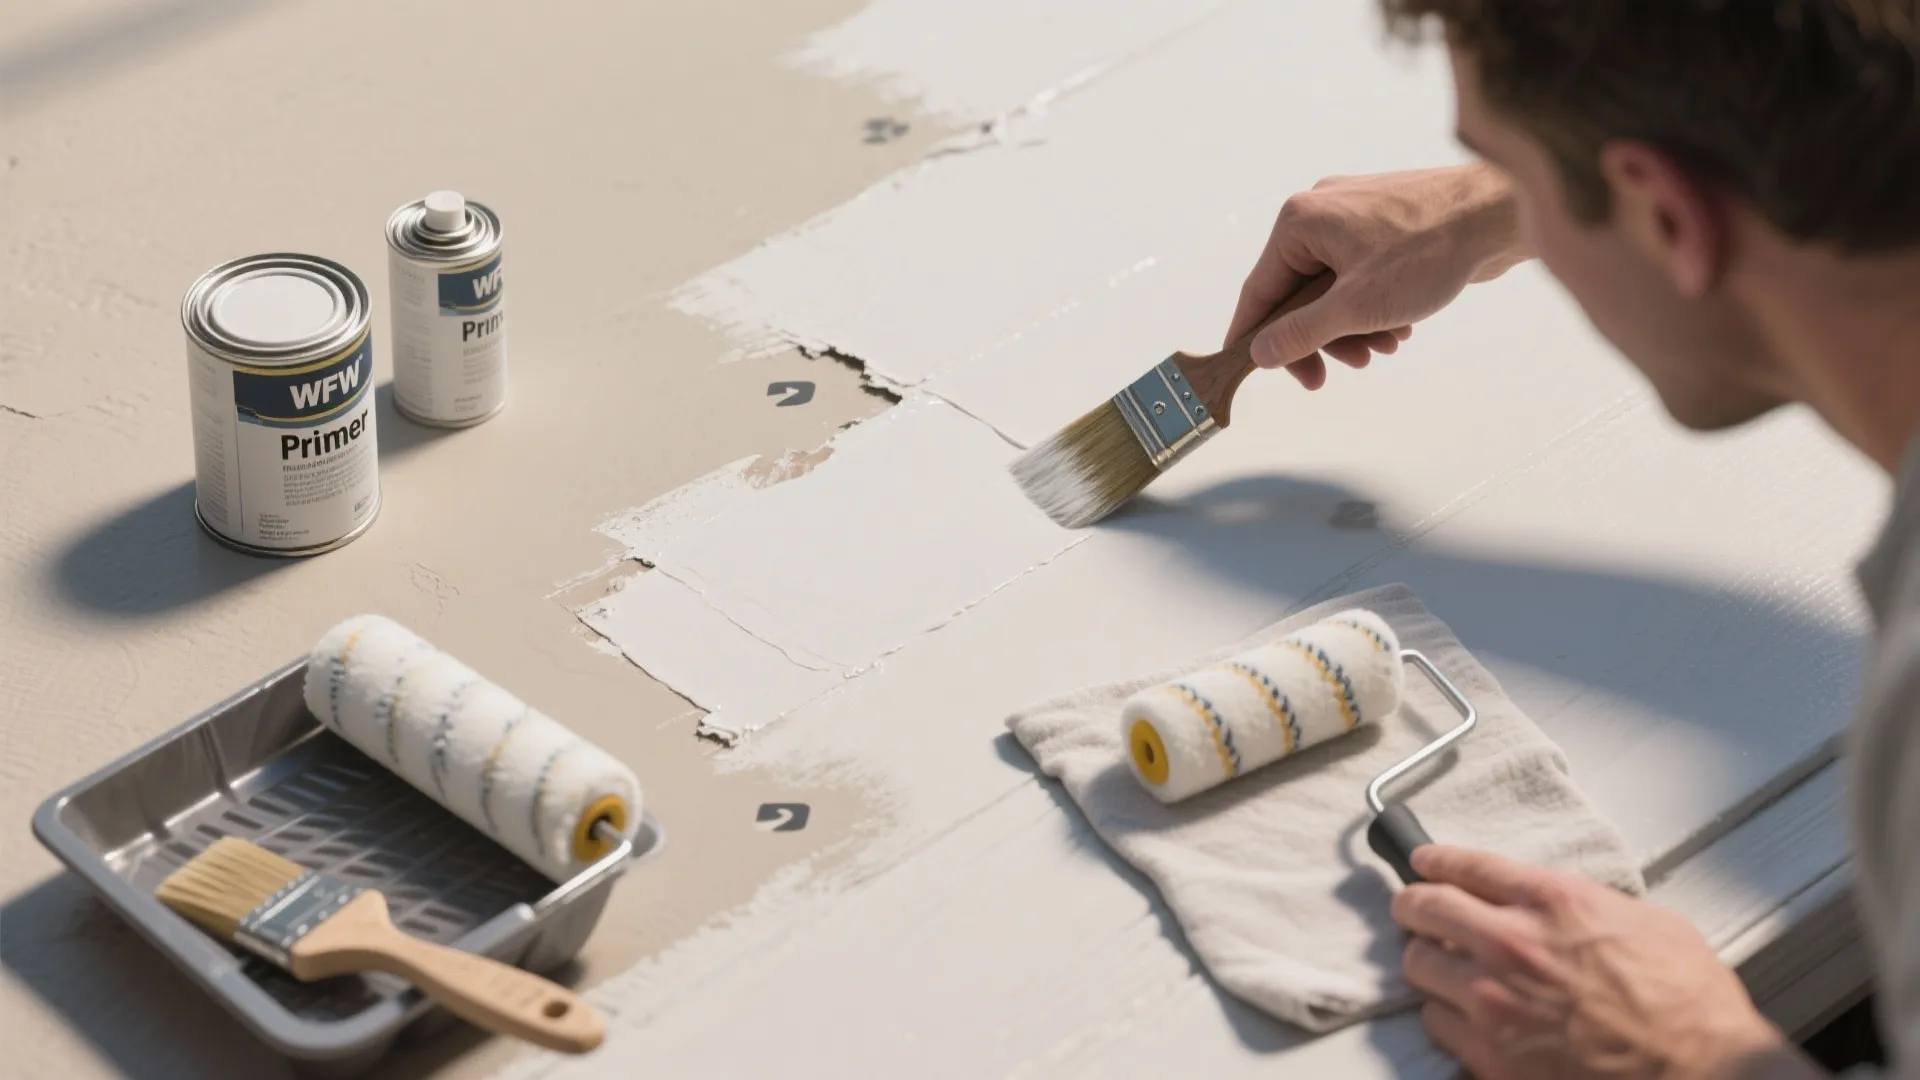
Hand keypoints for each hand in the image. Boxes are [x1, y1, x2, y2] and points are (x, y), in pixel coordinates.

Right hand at [1227, 164, 1529, 389]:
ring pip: (1332, 288)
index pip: (1259, 291)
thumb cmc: (1428, 251)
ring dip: (1351, 327)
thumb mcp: (1355, 306)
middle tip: (1332, 376)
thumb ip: (1301, 333)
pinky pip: (1360, 275)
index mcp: (1299, 223)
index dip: (1253, 338)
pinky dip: (1373, 307)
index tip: (1252, 372)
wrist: (1497, 214)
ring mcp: (1353, 215)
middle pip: (1297, 293)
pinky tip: (1399, 328)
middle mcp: (1319, 212)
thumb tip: (1259, 353)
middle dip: (1319, 338)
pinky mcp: (1384, 224)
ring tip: (1382, 350)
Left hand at [1392, 845, 1824, 1079]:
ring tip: (1440, 967)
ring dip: (1427, 963)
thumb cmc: (1691, 1007)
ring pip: (1418, 966)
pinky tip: (1461, 1015)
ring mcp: (1495, 1000)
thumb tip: (1553, 906)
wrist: (1705, 1075)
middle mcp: (1514, 943)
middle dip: (1413, 905)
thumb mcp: (1647, 923)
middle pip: (1424, 907)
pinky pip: (1435, 1023)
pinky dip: (1444, 1016)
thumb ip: (1585, 906)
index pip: (1468, 865)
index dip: (1436, 861)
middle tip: (1413, 910)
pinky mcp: (1490, 1053)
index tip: (1423, 862)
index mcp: (1555, 901)